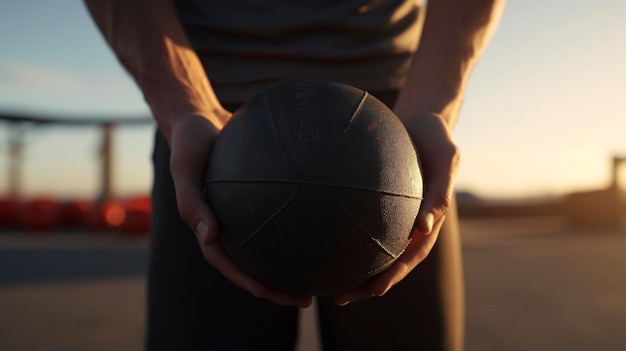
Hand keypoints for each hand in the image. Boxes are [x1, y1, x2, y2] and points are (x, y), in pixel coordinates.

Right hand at [168, 114, 312, 307]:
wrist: (198, 118)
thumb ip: (192, 202)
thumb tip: (209, 237)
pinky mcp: (256, 195)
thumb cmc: (189, 144)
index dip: (258, 287)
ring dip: (290, 260)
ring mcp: (243, 213)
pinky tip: (323, 217)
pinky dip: (296, 220)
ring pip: (269, 244)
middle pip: (256, 266)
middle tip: (310, 296)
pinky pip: (279, 211)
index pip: (235, 270)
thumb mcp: (184, 169)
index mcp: (211, 229)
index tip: (285, 298)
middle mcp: (229, 227)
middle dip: (280, 286)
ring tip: (321, 271)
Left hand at [334, 113, 459, 304]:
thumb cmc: (437, 137)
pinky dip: (348, 236)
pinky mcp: (379, 201)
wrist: (423, 118)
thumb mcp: (446, 159)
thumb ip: (440, 191)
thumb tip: (423, 227)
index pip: (410, 256)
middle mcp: (410, 222)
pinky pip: (363, 222)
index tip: (375, 291)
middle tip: (341, 298)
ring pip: (374, 247)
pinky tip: (325, 241)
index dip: (393, 275)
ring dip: (356, 267)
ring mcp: (395, 214)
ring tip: (328, 282)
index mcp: (429, 220)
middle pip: (389, 261)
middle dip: (368, 283)